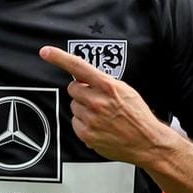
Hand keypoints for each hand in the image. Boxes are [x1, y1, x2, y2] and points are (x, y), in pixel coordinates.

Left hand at [39, 45, 169, 164]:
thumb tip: (84, 78)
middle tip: (97, 100)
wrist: (146, 141)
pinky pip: (75, 122)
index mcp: (108, 86)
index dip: (59, 58)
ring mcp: (91, 118)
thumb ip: (103, 83)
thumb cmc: (137, 116)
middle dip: (82, 93)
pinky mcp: (86, 134)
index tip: (46, 52)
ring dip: (84, 109)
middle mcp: (97, 101)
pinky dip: (84, 124)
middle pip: (73, 89)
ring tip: (102, 116)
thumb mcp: (125, 90)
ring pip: (74, 106)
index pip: (79, 67)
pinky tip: (99, 126)